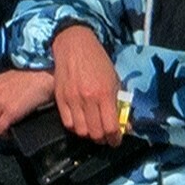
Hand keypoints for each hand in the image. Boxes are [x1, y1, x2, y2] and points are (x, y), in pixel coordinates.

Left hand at [0, 66, 59, 133]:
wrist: (45, 80)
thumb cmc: (33, 80)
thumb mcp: (10, 79)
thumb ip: (1, 89)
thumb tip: (0, 103)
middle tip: (0, 127)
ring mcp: (0, 103)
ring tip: (5, 130)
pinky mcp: (10, 112)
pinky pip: (0, 129)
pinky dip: (5, 133)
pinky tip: (11, 132)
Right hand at [50, 25, 128, 139]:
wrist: (74, 44)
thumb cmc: (98, 61)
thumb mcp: (114, 79)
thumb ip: (118, 103)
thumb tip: (124, 124)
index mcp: (105, 93)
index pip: (110, 127)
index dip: (115, 138)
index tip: (116, 139)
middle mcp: (88, 99)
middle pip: (95, 133)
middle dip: (103, 139)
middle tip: (105, 137)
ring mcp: (72, 99)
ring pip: (80, 131)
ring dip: (89, 134)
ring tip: (93, 130)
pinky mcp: (60, 98)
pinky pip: (67, 122)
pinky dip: (75, 127)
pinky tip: (81, 122)